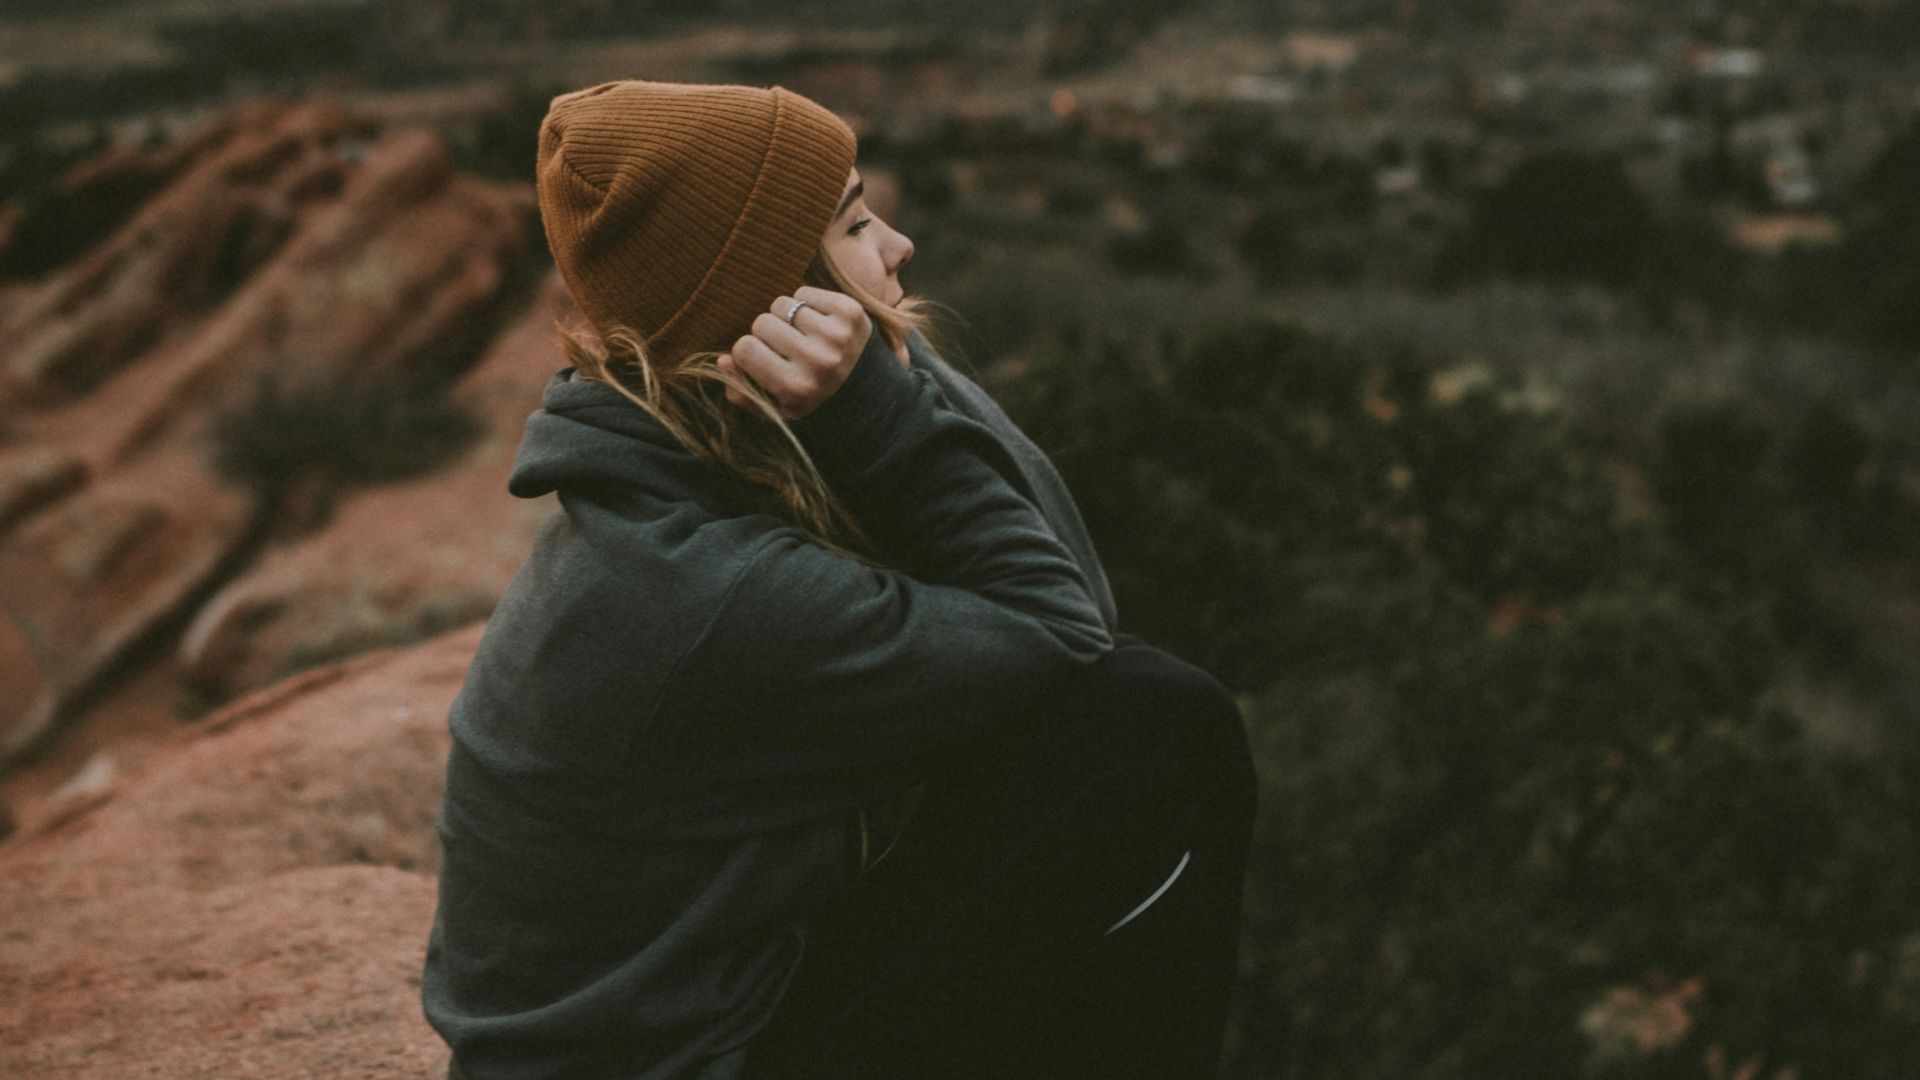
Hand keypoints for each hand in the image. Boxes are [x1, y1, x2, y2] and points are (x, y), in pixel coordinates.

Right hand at [717, 286, 872, 418]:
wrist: (869, 391)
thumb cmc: (812, 400)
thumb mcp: (776, 409)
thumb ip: (743, 390)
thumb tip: (722, 360)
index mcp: (796, 387)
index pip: (744, 348)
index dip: (748, 352)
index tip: (763, 361)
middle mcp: (818, 360)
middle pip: (762, 322)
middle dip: (768, 334)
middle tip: (786, 349)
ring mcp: (836, 334)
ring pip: (782, 304)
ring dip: (786, 317)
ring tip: (803, 337)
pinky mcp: (850, 311)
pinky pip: (805, 291)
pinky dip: (806, 304)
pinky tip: (818, 325)